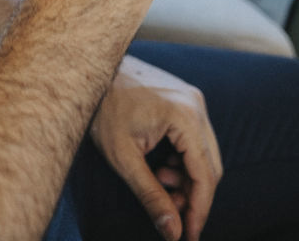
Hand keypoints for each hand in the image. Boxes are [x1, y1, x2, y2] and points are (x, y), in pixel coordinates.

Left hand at [89, 55, 222, 240]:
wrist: (90, 73)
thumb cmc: (103, 109)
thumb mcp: (123, 158)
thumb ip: (151, 196)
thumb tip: (173, 232)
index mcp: (185, 116)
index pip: (205, 174)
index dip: (199, 209)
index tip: (190, 236)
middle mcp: (195, 104)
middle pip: (209, 165)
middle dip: (192, 194)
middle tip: (172, 215)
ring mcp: (190, 99)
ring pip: (202, 153)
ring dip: (186, 177)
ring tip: (158, 183)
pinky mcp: (183, 99)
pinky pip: (193, 138)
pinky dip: (181, 159)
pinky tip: (159, 166)